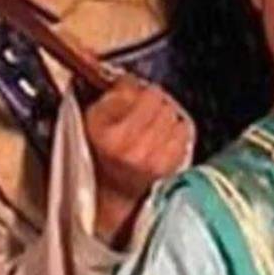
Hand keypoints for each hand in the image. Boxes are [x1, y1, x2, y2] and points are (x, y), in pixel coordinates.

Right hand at [84, 77, 192, 245]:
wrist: (112, 200)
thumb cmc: (100, 157)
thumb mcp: (90, 122)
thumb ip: (107, 94)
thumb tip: (122, 74)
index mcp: (105, 133)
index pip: (136, 90)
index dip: (134, 88)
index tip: (129, 95)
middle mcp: (130, 147)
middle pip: (158, 99)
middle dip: (151, 101)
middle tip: (142, 111)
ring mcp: (153, 158)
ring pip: (172, 113)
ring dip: (165, 116)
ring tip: (152, 127)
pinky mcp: (171, 166)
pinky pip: (184, 131)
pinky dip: (176, 131)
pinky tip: (163, 139)